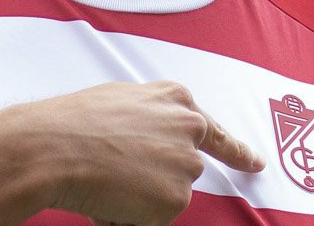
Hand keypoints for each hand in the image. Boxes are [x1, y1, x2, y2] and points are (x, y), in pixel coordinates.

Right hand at [31, 80, 262, 225]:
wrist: (58, 145)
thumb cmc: (79, 119)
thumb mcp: (123, 98)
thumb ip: (153, 114)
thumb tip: (154, 133)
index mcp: (177, 100)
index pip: (216, 131)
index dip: (237, 151)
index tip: (255, 164)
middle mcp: (190, 129)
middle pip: (184, 166)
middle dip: (161, 175)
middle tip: (125, 171)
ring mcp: (185, 164)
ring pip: (168, 193)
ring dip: (142, 194)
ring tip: (107, 176)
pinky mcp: (175, 199)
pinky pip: (154, 218)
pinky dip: (132, 216)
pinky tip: (109, 195)